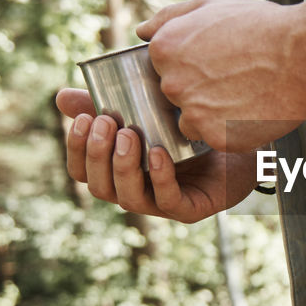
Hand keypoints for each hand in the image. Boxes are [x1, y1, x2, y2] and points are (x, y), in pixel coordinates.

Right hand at [56, 88, 257, 222]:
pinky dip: (159, 178)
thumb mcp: (147, 108)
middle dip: (97, 154)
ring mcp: (162, 203)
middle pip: (99, 187)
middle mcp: (136, 191)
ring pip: (128, 198)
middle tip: (106, 121)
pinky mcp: (190, 209)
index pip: (82, 171)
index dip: (76, 149)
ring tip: (128, 134)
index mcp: (119, 171)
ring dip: (123, 166)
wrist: (243, 144)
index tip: (83, 118)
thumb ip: (109, 101)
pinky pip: (169, 200)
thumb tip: (61, 96)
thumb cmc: (191, 128)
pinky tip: (157, 154)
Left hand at [135, 0, 305, 152]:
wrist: (304, 54)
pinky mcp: (216, 137)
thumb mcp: (212, 4)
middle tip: (235, 78)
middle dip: (199, 90)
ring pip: (192, 122)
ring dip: (213, 114)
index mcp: (164, 48)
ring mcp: (193, 113)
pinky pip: (217, 139)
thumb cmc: (262, 26)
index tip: (216, 62)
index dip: (191, 66)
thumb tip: (141, 31)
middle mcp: (171, 83)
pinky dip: (233, 130)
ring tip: (245, 95)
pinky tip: (253, 110)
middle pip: (175, 96)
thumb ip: (170, 17)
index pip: (163, 69)